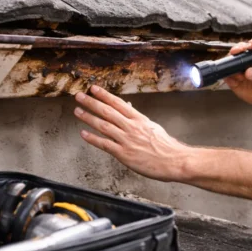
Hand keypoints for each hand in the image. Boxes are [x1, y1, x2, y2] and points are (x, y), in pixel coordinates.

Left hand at [73, 86, 189, 181]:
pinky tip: (84, 133)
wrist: (174, 161)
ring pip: (103, 125)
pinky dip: (93, 138)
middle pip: (108, 111)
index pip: (119, 103)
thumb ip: (139, 120)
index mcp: (140, 119)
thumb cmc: (166, 146)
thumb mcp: (153, 128)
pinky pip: (105, 144)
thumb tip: (129, 108)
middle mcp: (131, 127)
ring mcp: (127, 140)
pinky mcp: (124, 154)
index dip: (104, 95)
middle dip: (91, 102)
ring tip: (77, 111)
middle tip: (79, 96)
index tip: (93, 89)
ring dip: (88, 117)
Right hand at [224, 36, 251, 105]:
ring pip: (230, 60)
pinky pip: (226, 75)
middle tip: (236, 53)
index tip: (251, 46)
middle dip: (237, 49)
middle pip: (240, 48)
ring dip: (231, 65)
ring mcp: (238, 67)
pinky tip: (234, 82)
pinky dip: (228, 77)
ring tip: (239, 76)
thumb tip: (249, 71)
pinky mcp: (232, 77)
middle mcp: (248, 59)